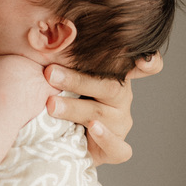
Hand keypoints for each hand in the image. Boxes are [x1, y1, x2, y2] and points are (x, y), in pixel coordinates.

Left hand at [44, 53, 162, 165]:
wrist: (57, 140)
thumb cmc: (59, 96)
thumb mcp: (60, 77)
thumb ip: (60, 58)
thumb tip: (37, 36)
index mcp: (111, 75)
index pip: (140, 65)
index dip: (148, 62)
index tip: (144, 58)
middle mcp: (120, 97)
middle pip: (108, 86)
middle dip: (75, 79)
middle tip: (49, 73)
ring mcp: (120, 123)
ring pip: (102, 113)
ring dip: (74, 108)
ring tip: (51, 105)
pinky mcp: (116, 149)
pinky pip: (118, 147)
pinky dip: (105, 137)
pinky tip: (93, 127)